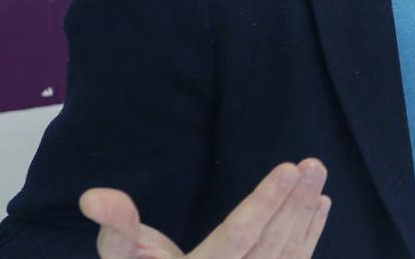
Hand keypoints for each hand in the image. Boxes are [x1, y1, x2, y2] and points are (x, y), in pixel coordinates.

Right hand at [79, 159, 330, 258]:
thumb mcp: (122, 254)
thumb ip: (115, 226)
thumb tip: (94, 197)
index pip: (237, 237)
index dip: (264, 203)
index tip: (288, 169)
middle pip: (270, 244)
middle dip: (294, 204)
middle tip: (313, 165)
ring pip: (286, 255)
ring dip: (305, 215)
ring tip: (318, 178)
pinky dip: (309, 237)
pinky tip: (320, 206)